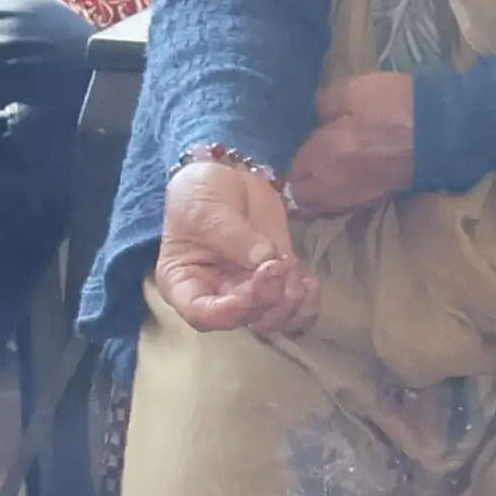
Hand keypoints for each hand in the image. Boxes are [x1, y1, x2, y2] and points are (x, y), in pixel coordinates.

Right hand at [148, 152, 316, 336]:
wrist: (224, 175)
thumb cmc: (198, 194)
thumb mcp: (205, 210)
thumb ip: (233, 236)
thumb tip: (267, 260)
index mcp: (185, 284)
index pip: (203, 316)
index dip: (231, 312)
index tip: (254, 286)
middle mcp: (218, 295)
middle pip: (245, 320)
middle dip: (267, 300)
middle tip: (278, 266)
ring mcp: (249, 290)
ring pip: (273, 319)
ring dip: (290, 304)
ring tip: (293, 270)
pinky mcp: (277, 278)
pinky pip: (295, 306)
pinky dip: (307, 302)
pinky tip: (310, 282)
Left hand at [283, 71, 418, 217]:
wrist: (442, 132)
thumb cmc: (392, 107)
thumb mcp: (350, 90)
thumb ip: (321, 105)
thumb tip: (312, 117)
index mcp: (319, 160)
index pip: (285, 172)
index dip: (280, 163)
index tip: (278, 151)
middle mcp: (329, 187)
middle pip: (298, 197)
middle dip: (292, 182)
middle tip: (292, 162)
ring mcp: (351, 198)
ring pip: (317, 206)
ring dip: (310, 193)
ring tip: (311, 173)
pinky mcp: (370, 200)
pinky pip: (337, 205)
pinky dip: (330, 196)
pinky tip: (333, 178)